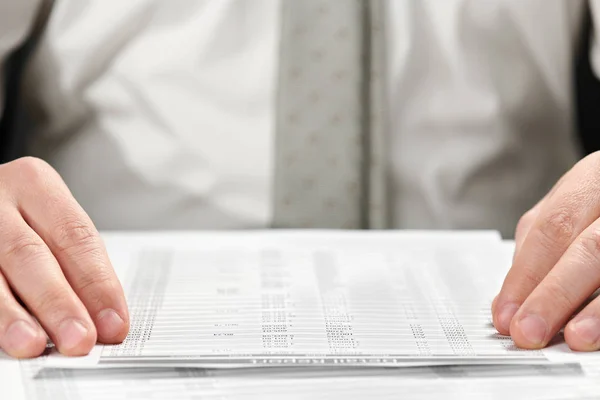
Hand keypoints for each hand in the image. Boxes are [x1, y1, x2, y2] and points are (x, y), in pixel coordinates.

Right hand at [0, 157, 128, 357]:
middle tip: (79, 339)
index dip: (97, 283)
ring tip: (32, 344)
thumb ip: (72, 263)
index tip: (114, 324)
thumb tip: (102, 320)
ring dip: (12, 314)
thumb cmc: (18, 216)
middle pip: (31, 254)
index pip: (76, 236)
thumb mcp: (46, 220)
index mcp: (35, 184)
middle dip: (58, 302)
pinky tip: (4, 338)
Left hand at [492, 152, 599, 350]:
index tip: (506, 316)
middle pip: (587, 248)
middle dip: (553, 295)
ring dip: (595, 309)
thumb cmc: (599, 208)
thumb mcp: (571, 209)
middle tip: (528, 332)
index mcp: (593, 179)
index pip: (552, 228)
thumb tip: (506, 303)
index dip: (526, 275)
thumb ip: (537, 250)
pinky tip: (599, 333)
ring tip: (573, 338)